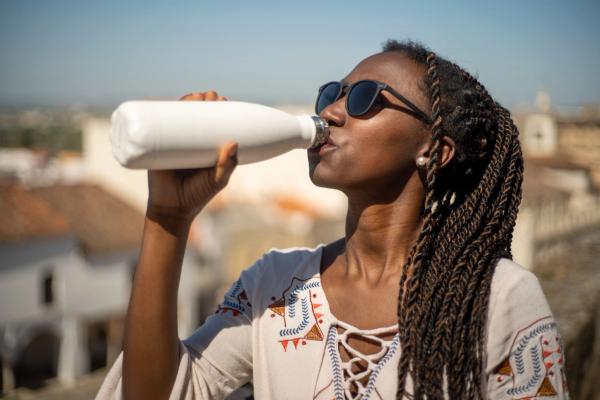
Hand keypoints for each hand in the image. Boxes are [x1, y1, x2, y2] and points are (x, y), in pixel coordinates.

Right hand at [146, 91, 237, 222]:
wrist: (171, 209)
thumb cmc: (197, 195)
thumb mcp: (217, 180)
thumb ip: (227, 165)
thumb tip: (233, 142)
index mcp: (207, 146)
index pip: (214, 121)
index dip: (219, 107)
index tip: (223, 100)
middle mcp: (191, 141)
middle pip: (197, 114)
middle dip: (204, 100)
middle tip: (210, 97)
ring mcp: (174, 141)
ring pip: (179, 115)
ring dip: (187, 100)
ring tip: (195, 97)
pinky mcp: (156, 145)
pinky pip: (157, 125)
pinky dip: (161, 110)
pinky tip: (168, 100)